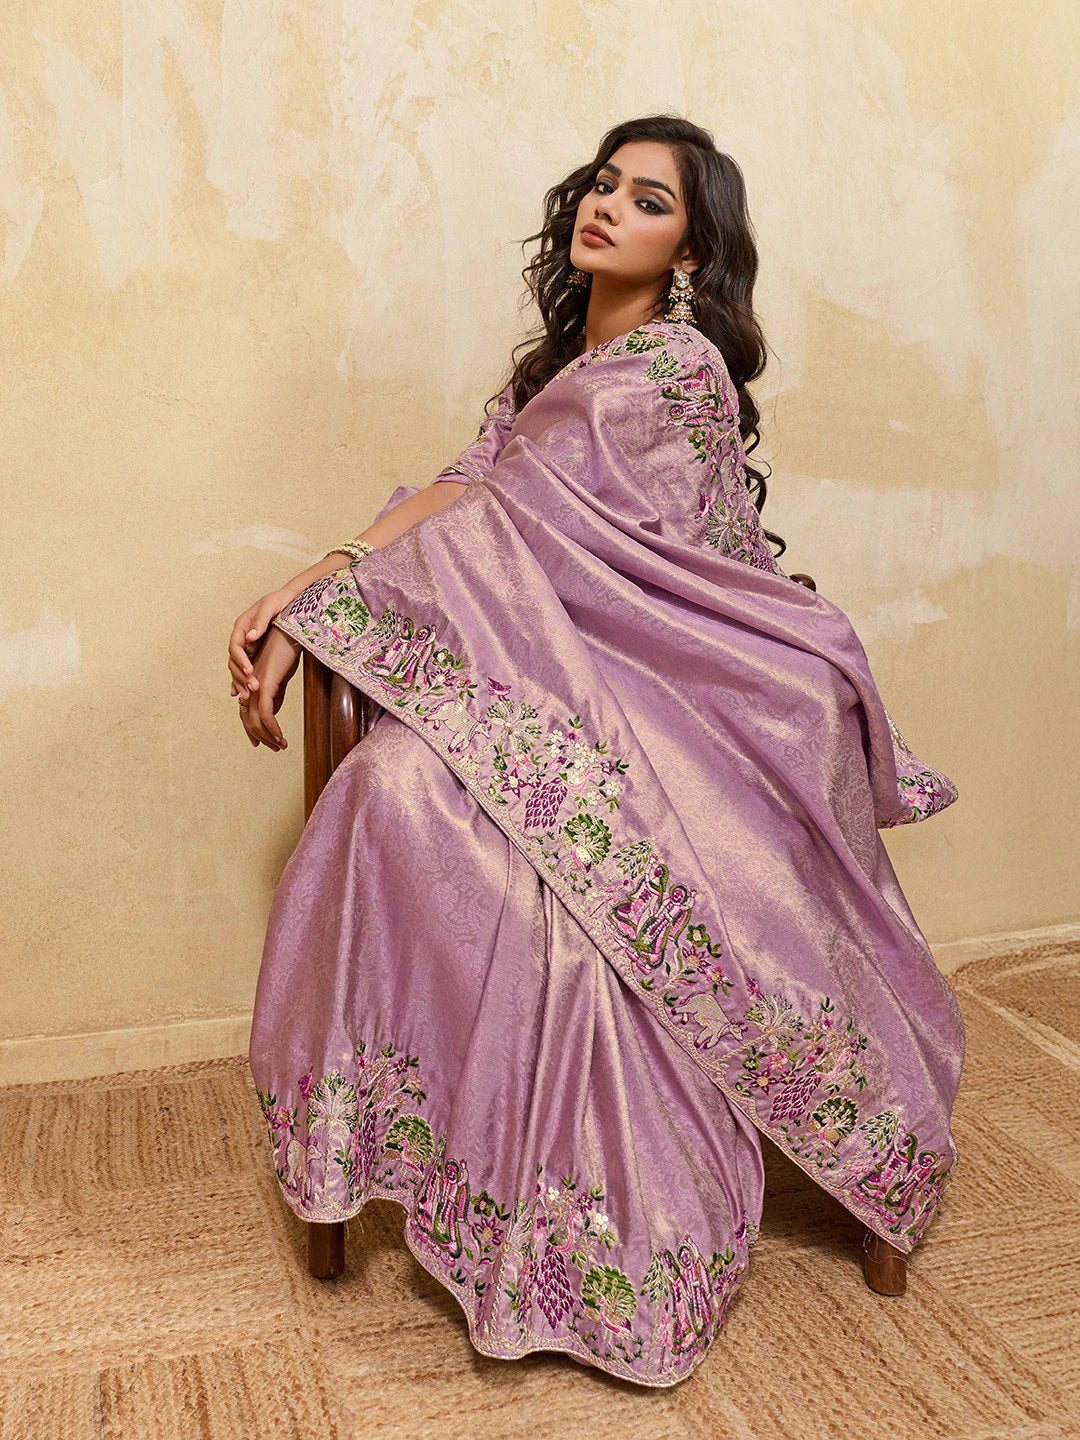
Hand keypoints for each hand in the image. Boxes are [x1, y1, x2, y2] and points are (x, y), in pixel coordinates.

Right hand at [229, 585, 300, 700]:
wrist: (293, 600)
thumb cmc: (281, 600)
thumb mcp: (271, 606)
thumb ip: (260, 621)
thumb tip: (250, 637)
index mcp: (242, 626)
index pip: (235, 646)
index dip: (240, 660)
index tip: (249, 670)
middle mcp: (243, 638)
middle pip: (235, 661)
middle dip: (241, 676)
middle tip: (252, 688)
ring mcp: (249, 647)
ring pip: (239, 668)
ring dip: (242, 682)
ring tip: (248, 696)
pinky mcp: (257, 654)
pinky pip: (248, 670)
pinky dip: (244, 682)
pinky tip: (245, 694)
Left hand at [237, 626, 301, 750]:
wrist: (290, 631)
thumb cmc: (286, 649)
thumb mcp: (280, 676)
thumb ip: (274, 692)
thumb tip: (272, 710)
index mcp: (251, 682)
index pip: (244, 711)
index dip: (251, 729)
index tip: (262, 742)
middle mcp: (249, 684)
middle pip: (246, 718)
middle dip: (259, 736)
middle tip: (273, 748)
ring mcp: (255, 685)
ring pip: (255, 720)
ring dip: (268, 736)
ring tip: (280, 746)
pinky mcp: (265, 685)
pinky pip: (265, 714)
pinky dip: (272, 729)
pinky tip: (280, 738)